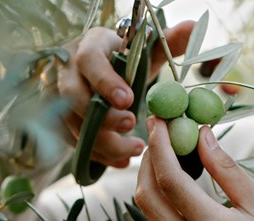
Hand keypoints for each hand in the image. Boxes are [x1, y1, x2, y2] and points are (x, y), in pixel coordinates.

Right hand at [56, 22, 193, 167]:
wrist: (98, 73)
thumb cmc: (122, 62)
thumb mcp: (143, 51)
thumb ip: (167, 42)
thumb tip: (193, 27)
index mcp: (89, 48)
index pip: (89, 61)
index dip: (106, 82)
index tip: (129, 100)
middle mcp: (69, 72)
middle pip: (74, 97)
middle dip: (103, 117)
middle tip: (131, 125)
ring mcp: (60, 99)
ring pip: (74, 125)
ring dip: (104, 143)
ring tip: (134, 149)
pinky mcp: (63, 122)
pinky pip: (76, 143)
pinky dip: (100, 155)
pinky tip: (122, 161)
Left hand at [135, 116, 253, 220]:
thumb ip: (226, 169)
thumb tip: (203, 136)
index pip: (169, 180)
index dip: (159, 146)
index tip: (157, 121)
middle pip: (147, 196)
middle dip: (147, 160)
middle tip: (157, 133)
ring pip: (150, 211)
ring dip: (151, 178)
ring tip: (166, 151)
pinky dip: (161, 197)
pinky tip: (175, 180)